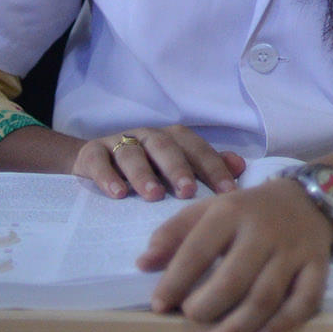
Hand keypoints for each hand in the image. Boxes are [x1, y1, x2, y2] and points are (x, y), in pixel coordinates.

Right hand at [76, 125, 247, 200]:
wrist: (94, 161)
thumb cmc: (147, 168)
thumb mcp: (176, 167)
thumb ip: (207, 167)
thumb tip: (241, 166)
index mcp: (174, 138)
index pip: (198, 150)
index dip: (214, 169)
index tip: (228, 192)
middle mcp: (149, 136)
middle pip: (166, 148)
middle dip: (179, 169)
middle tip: (188, 192)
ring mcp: (119, 143)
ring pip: (132, 154)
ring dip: (143, 174)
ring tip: (153, 195)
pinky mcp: (91, 153)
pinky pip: (98, 161)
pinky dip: (108, 176)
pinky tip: (118, 194)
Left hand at [140, 177, 332, 331]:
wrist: (309, 197)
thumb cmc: (249, 210)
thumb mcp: (210, 209)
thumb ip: (174, 233)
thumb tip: (143, 264)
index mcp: (232, 211)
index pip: (198, 250)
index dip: (174, 282)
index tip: (159, 306)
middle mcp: (264, 230)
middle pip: (233, 279)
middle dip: (205, 309)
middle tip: (191, 321)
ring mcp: (294, 250)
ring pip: (265, 297)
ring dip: (235, 329)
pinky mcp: (319, 265)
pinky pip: (304, 301)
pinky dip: (281, 324)